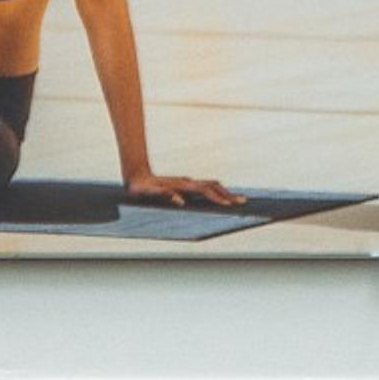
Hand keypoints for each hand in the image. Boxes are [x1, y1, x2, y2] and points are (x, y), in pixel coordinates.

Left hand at [124, 170, 245, 209]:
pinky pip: (205, 188)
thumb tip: (179, 201)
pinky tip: (221, 197)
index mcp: (181, 186)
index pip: (205, 191)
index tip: (228, 205)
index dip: (217, 198)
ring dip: (225, 193)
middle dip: (229, 195)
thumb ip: (162, 195)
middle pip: (213, 186)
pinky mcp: (185, 186)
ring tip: (238, 200)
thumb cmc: (139, 188)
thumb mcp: (147, 193)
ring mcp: (187, 183)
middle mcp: (187, 183)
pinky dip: (216, 192)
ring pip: (211, 186)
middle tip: (244, 203)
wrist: (135, 174)